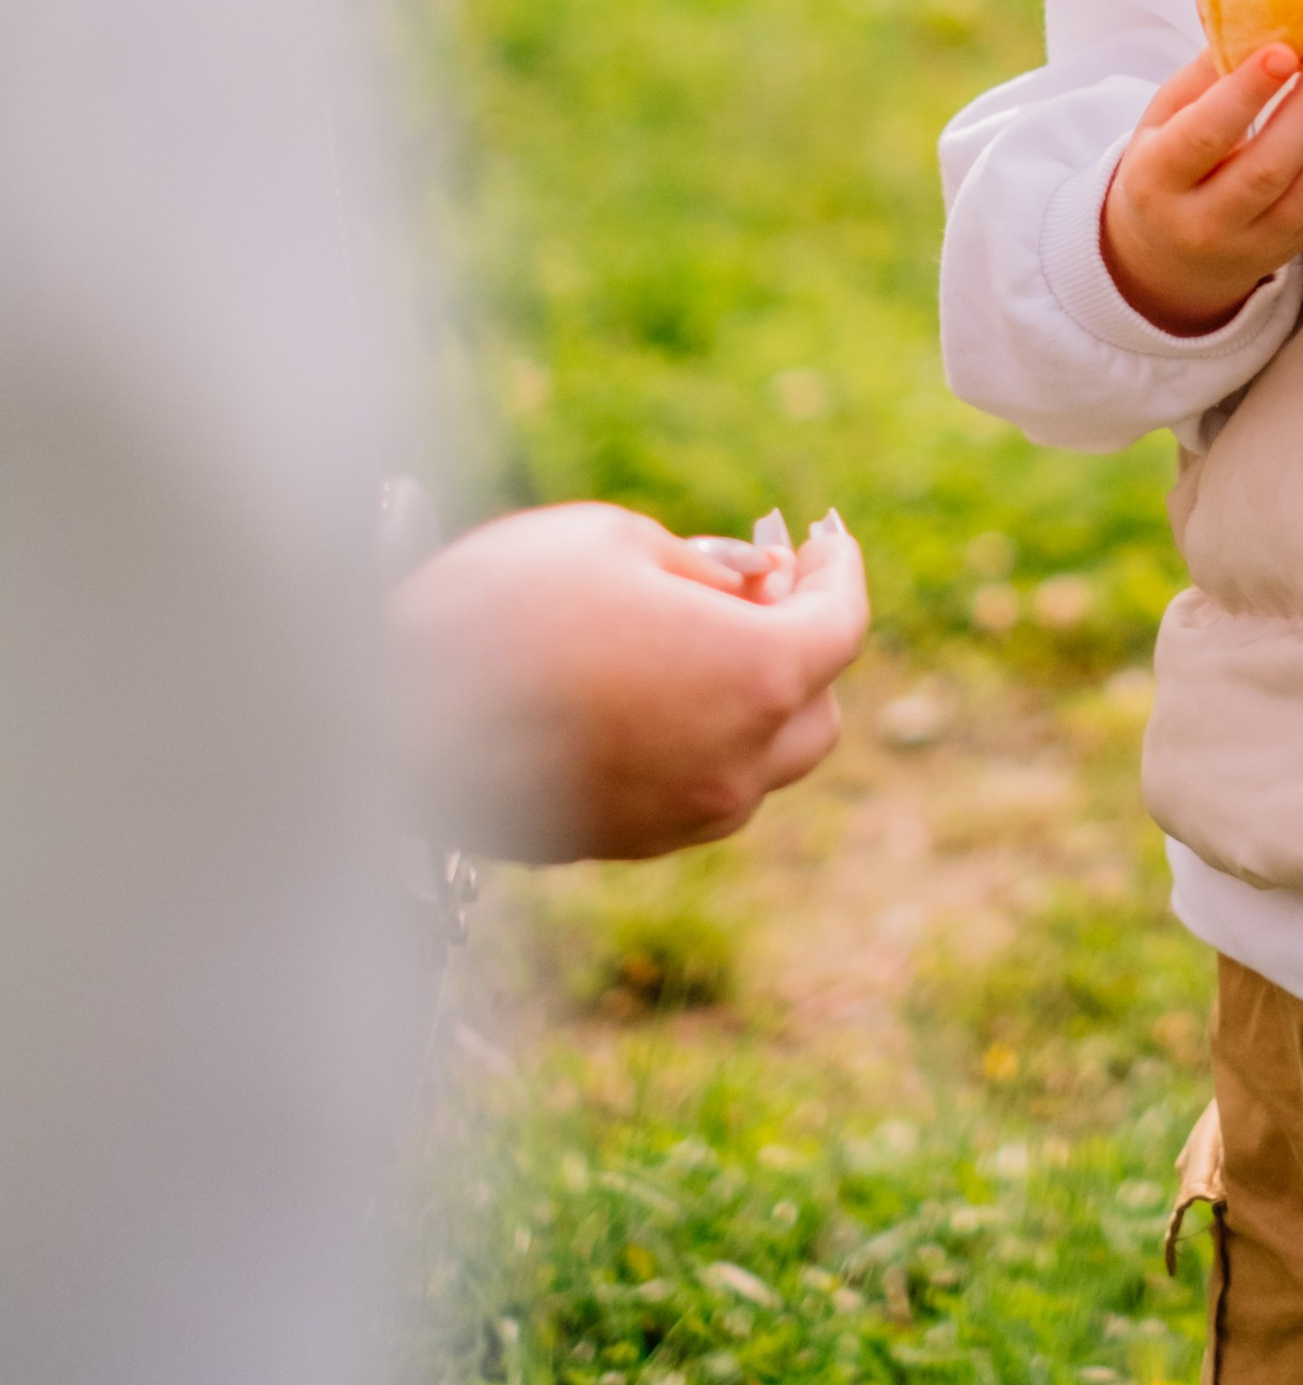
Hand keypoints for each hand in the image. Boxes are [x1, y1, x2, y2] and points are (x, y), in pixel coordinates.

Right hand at [386, 500, 868, 862]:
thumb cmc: (500, 609)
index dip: (840, 572)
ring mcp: (680, 819)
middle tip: (755, 586)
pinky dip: (691, 744)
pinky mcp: (620, 845)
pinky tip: (635, 694)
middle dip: (800, 644)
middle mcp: (736, 764)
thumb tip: (746, 586)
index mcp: (756, 675)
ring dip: (747, 704)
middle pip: (816, 709)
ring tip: (687, 639)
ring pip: (757, 765)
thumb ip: (702, 563)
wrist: (379, 717)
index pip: (841, 625)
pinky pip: (690, 793)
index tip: (823, 542)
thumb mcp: (612, 539)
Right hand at [1102, 39, 1302, 333]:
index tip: (1284, 49)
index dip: (1246, 93)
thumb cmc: (1165, 169)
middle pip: (1266, 167)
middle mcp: (1201, 222)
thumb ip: (1204, 76)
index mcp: (1156, 180)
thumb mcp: (1162, 121)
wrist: (1169, 259)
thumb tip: (1257, 18)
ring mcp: (1250, 244)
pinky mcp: (1290, 248)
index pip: (1204, 136)